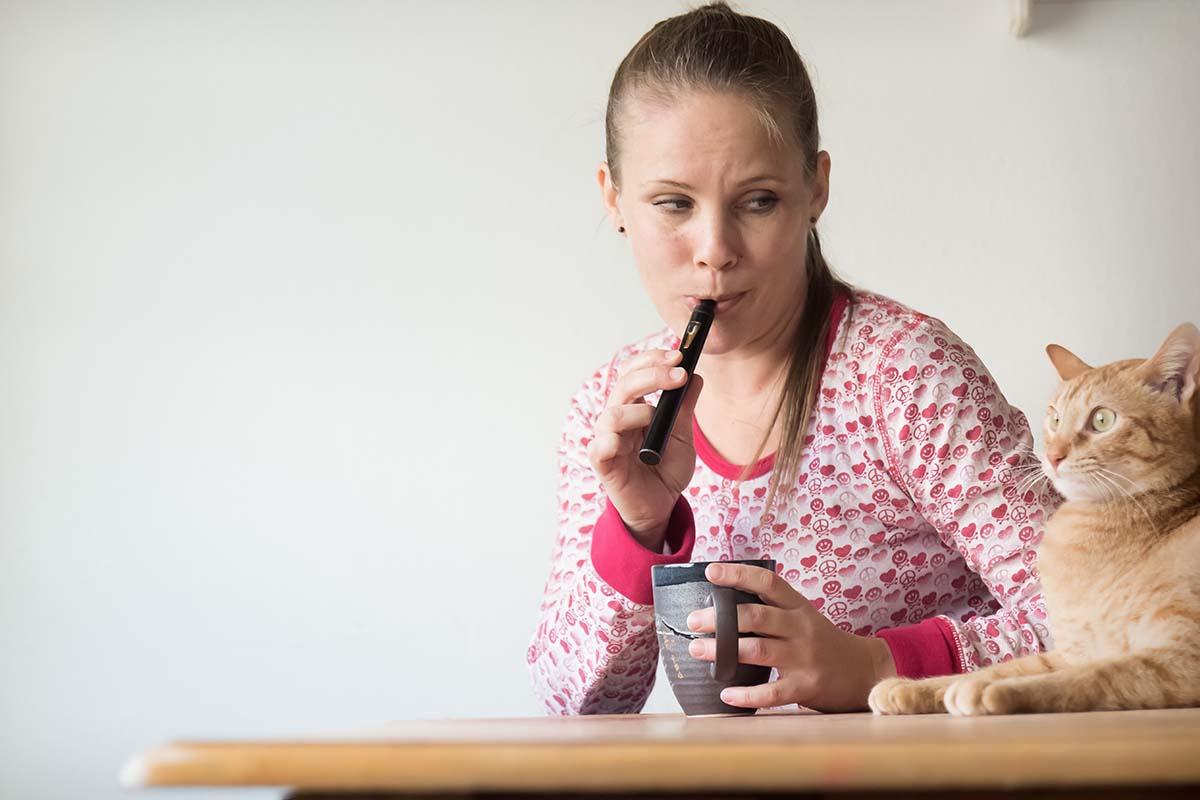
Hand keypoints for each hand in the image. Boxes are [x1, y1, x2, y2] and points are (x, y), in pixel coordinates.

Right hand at [587, 348, 702, 551]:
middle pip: (624, 384)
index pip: (634, 371)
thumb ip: (685, 407)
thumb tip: (696, 375)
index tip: (679, 357)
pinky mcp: (604, 464)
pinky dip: (609, 440)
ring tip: (655, 420)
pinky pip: (598, 447)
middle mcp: (618, 418)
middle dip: (652, 374)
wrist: (660, 507)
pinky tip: (622, 441)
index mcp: (635, 407)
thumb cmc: (665, 470)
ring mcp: (609, 440)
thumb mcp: (683, 435)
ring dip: (638, 410)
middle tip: (679, 374)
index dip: (653, 360)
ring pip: (611, 413)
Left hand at [685, 562, 896, 711]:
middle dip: (719, 618)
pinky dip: (747, 694)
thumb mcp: (802, 616)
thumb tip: (720, 605)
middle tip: (693, 621)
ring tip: (697, 650)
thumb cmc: (821, 641)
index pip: (768, 582)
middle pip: (756, 616)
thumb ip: (771, 609)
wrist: (864, 671)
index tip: (711, 572)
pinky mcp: (806, 687)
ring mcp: (804, 658)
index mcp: (798, 606)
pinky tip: (726, 694)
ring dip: (722, 651)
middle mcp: (801, 628)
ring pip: (758, 650)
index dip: (738, 574)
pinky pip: (772, 692)